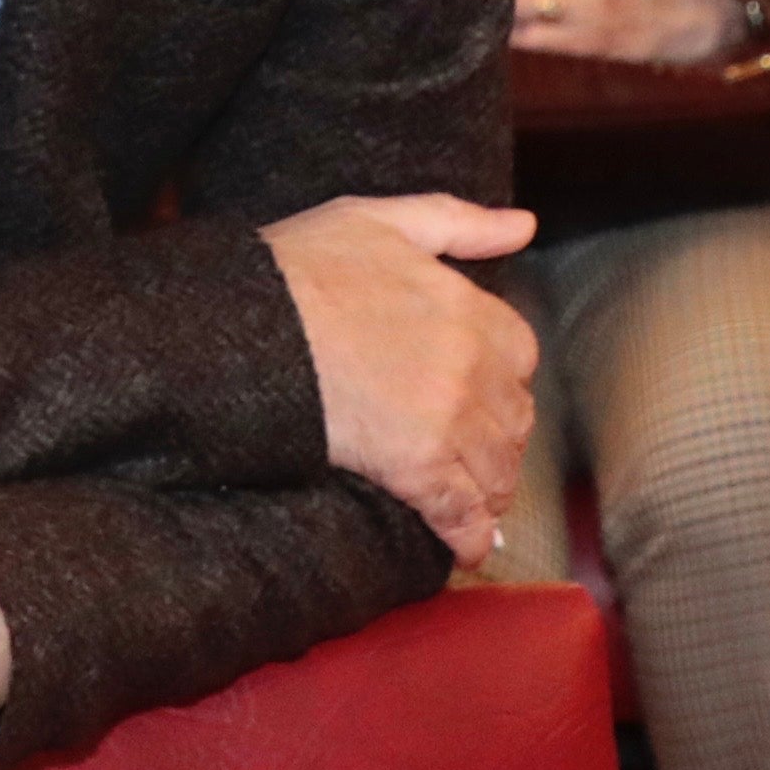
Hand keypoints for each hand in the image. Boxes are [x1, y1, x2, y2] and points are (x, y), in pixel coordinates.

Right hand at [261, 193, 538, 565]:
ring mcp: (448, 419)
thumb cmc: (300, 268)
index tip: (483, 396)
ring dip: (488, 490)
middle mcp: (471, 365)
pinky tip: (466, 549)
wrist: (245, 326)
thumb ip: (460, 222)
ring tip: (473, 504)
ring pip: (495, 469)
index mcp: (468, 308)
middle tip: (477, 458)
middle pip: (513, 419)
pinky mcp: (416, 468)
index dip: (501, 380)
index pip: (519, 355)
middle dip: (498, 441)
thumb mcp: (380, 220)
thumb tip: (524, 225)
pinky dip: (469, 537)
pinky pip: (461, 512)